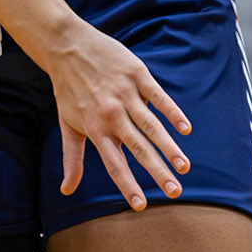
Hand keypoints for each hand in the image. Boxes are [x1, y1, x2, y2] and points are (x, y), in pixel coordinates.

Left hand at [45, 20, 192, 210]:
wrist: (66, 46)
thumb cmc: (68, 90)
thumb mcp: (66, 124)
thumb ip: (71, 159)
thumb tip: (66, 191)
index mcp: (94, 128)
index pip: (114, 163)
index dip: (127, 185)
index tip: (141, 205)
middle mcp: (110, 114)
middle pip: (138, 148)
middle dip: (157, 171)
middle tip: (174, 192)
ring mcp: (125, 94)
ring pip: (151, 125)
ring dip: (169, 146)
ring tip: (184, 167)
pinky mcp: (136, 75)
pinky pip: (158, 96)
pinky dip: (172, 112)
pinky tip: (185, 128)